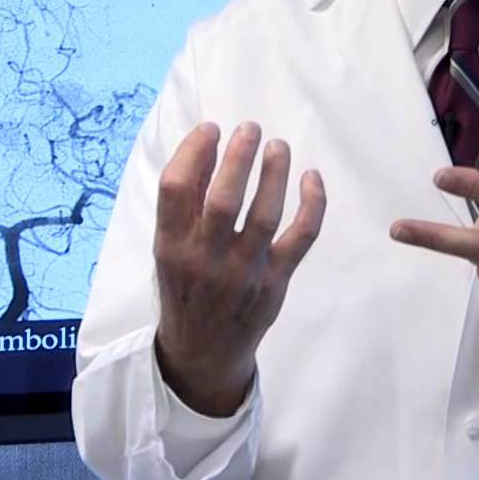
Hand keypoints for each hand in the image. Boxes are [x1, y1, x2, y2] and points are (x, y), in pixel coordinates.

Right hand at [154, 121, 326, 414]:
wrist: (204, 351)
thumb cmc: (185, 288)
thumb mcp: (167, 250)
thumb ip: (182, 208)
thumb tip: (208, 150)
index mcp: (170, 246)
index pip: (176, 188)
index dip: (194, 150)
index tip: (211, 129)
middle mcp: (205, 259)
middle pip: (224, 199)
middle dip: (238, 156)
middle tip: (249, 128)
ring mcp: (243, 273)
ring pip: (265, 215)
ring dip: (274, 173)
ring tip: (278, 146)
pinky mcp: (275, 281)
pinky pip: (301, 237)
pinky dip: (311, 204)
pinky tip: (311, 178)